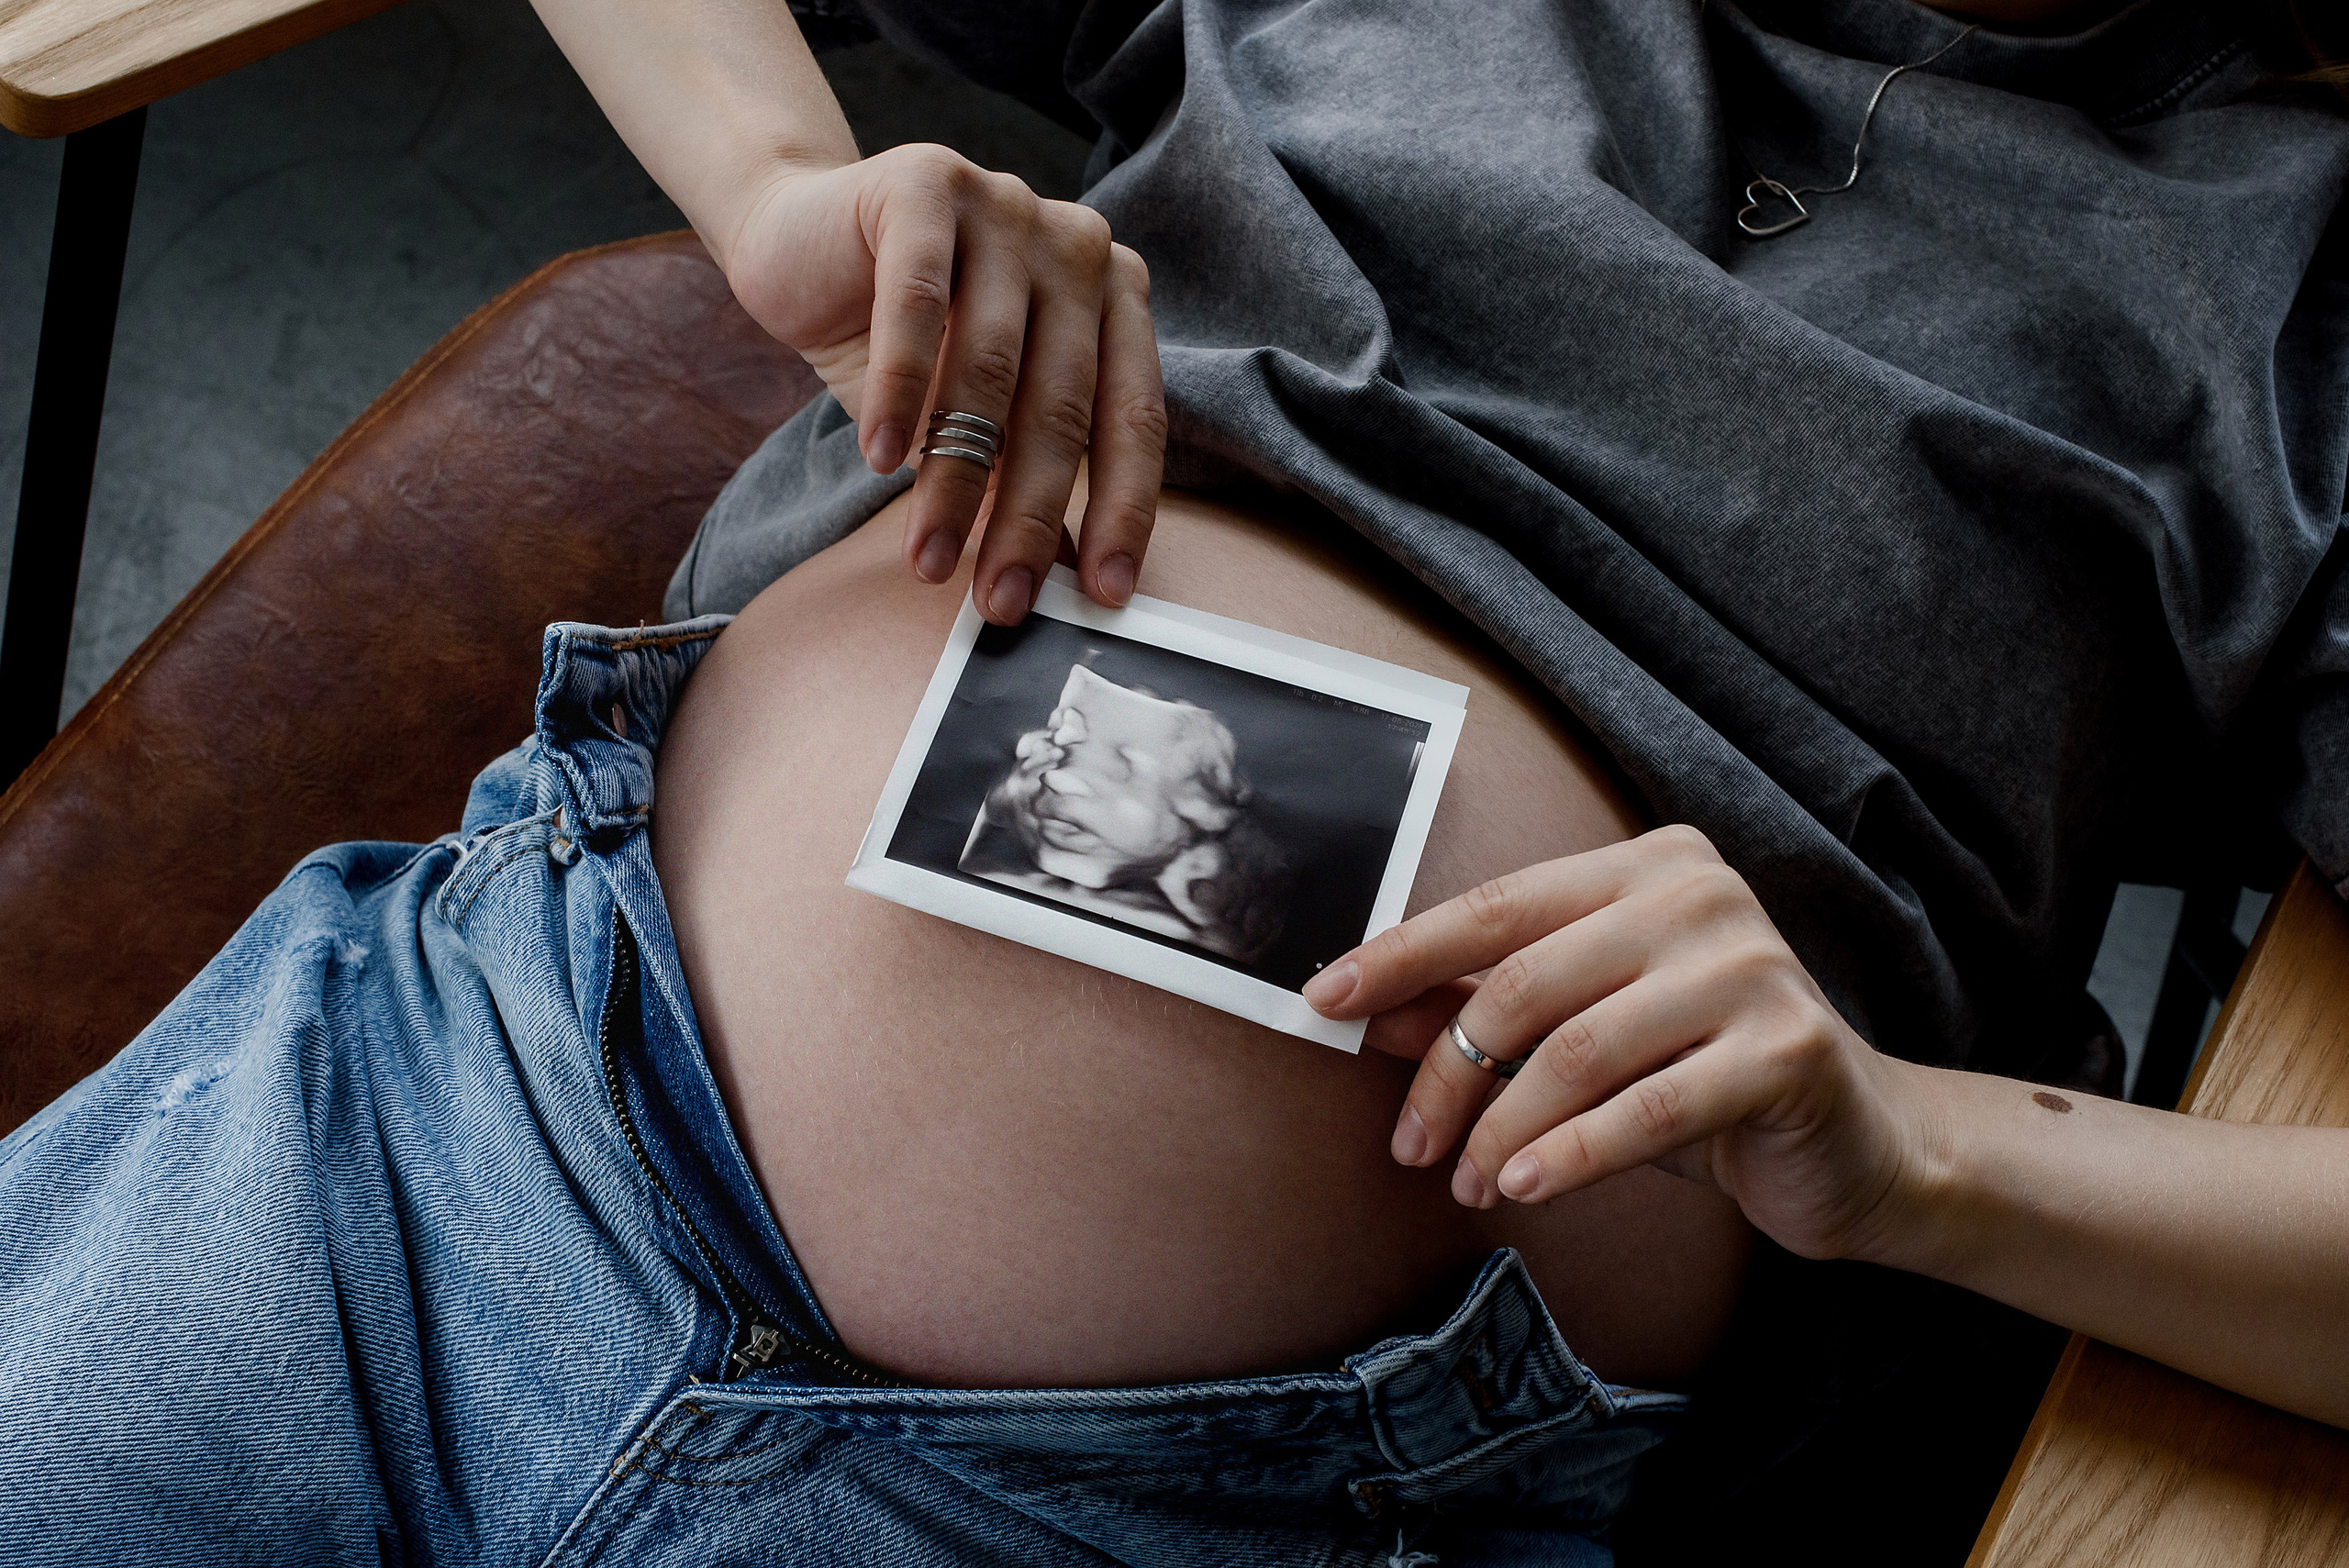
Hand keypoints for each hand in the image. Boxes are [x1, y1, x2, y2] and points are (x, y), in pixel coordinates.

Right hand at [714, 145, 1165, 624]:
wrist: (801, 238)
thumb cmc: (905, 340)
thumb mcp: (978, 414)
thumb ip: (1026, 475)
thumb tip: (1070, 581)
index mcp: (1114, 297)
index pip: (1133, 417)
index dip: (1122, 513)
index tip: (1104, 598)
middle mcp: (1077, 246)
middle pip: (1063, 405)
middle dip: (1030, 519)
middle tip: (1001, 602)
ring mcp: (1007, 205)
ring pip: (990, 368)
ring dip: (956, 479)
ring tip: (929, 558)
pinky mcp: (927, 183)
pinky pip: (918, 307)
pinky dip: (901, 393)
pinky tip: (881, 462)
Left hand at [1301, 825, 1926, 1262]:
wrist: (1862, 1147)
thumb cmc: (1702, 1082)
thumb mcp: (1586, 1040)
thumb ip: (1487, 1013)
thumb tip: (1372, 1015)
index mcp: (1646, 866)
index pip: (1495, 905)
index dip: (1401, 954)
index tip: (1322, 1001)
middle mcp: (1700, 895)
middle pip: (1526, 983)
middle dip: (1448, 1076)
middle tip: (1411, 1147)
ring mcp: (1751, 965)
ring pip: (1578, 1051)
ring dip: (1502, 1129)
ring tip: (1468, 1183)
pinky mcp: (1788, 1048)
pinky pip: (1646, 1109)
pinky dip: (1569, 1154)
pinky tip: (1524, 1188)